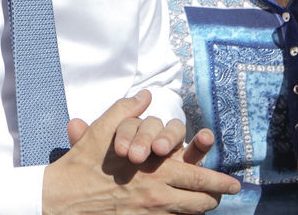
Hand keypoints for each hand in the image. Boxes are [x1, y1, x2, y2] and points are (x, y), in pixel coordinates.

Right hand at [44, 91, 239, 214]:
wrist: (63, 198)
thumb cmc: (85, 162)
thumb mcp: (104, 129)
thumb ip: (128, 109)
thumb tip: (146, 95)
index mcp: (157, 171)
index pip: (201, 179)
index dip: (221, 182)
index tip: (234, 183)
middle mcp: (159, 196)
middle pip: (202, 202)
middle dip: (217, 197)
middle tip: (226, 193)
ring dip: (200, 208)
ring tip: (206, 202)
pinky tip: (180, 210)